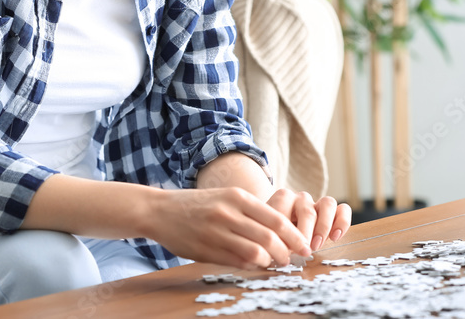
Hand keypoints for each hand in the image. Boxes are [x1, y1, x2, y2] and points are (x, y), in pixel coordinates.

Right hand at [144, 187, 311, 269]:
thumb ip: (251, 212)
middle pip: (269, 239)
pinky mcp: (205, 249)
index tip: (304, 247)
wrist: (160, 210)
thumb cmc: (198, 204)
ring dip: (268, 262)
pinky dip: (250, 267)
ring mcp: (216, 232)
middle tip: (290, 260)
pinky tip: (252, 265)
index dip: (295, 237)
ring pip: (255, 253)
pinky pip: (236, 263)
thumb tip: (281, 233)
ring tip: (272, 264)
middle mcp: (228, 213)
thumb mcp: (226, 197)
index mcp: (237, 197)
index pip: (276, 220)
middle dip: (285, 254)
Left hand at [265, 188, 351, 250]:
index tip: (282, 249)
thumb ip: (273, 237)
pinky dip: (342, 222)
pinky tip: (334, 237)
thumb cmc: (275, 233)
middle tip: (301, 251)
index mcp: (283, 198)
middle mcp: (301, 197)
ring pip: (328, 203)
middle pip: (308, 211)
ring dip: (323, 227)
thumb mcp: (270, 233)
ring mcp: (318, 202)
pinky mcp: (334, 211)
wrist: (282, 230)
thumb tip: (277, 251)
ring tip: (316, 245)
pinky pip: (343, 209)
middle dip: (305, 234)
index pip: (284, 206)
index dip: (283, 230)